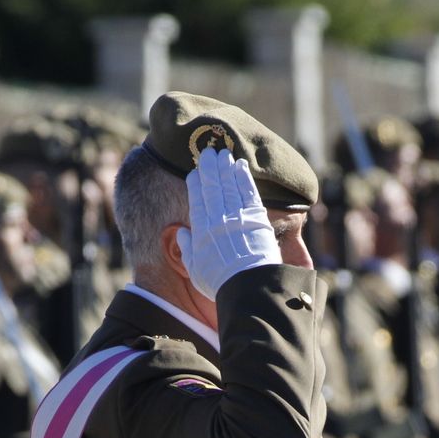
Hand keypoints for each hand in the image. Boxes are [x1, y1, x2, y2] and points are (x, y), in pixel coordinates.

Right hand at [173, 149, 280, 299]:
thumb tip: (182, 234)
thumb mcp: (195, 269)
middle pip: (213, 187)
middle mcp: (218, 218)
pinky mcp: (256, 217)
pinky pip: (248, 191)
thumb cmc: (220, 282)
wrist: (247, 285)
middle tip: (208, 152)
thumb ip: (188, 249)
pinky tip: (241, 166)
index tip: (194, 172)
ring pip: (229, 185)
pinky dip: (243, 177)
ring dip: (226, 168)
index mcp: (201, 230)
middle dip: (209, 168)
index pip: (197, 200)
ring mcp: (237, 216)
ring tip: (224, 154)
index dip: (195, 184)